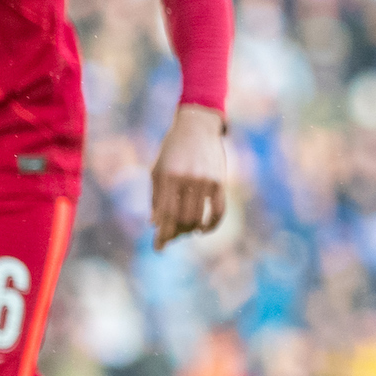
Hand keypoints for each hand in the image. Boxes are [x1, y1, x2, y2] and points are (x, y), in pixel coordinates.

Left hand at [150, 104, 228, 249]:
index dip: (162, 234)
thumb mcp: (158, 170)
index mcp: (167, 176)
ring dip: (191, 230)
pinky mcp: (220, 182)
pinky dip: (211, 225)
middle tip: (173, 238)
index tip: (159, 248)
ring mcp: (205, 181)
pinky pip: (218, 212)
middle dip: (176, 233)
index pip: (164, 214)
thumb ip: (156, 197)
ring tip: (186, 231)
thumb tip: (155, 224)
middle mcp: (186, 179)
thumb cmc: (173, 150)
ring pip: (198, 218)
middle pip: (181, 219)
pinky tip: (202, 229)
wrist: (197, 126)